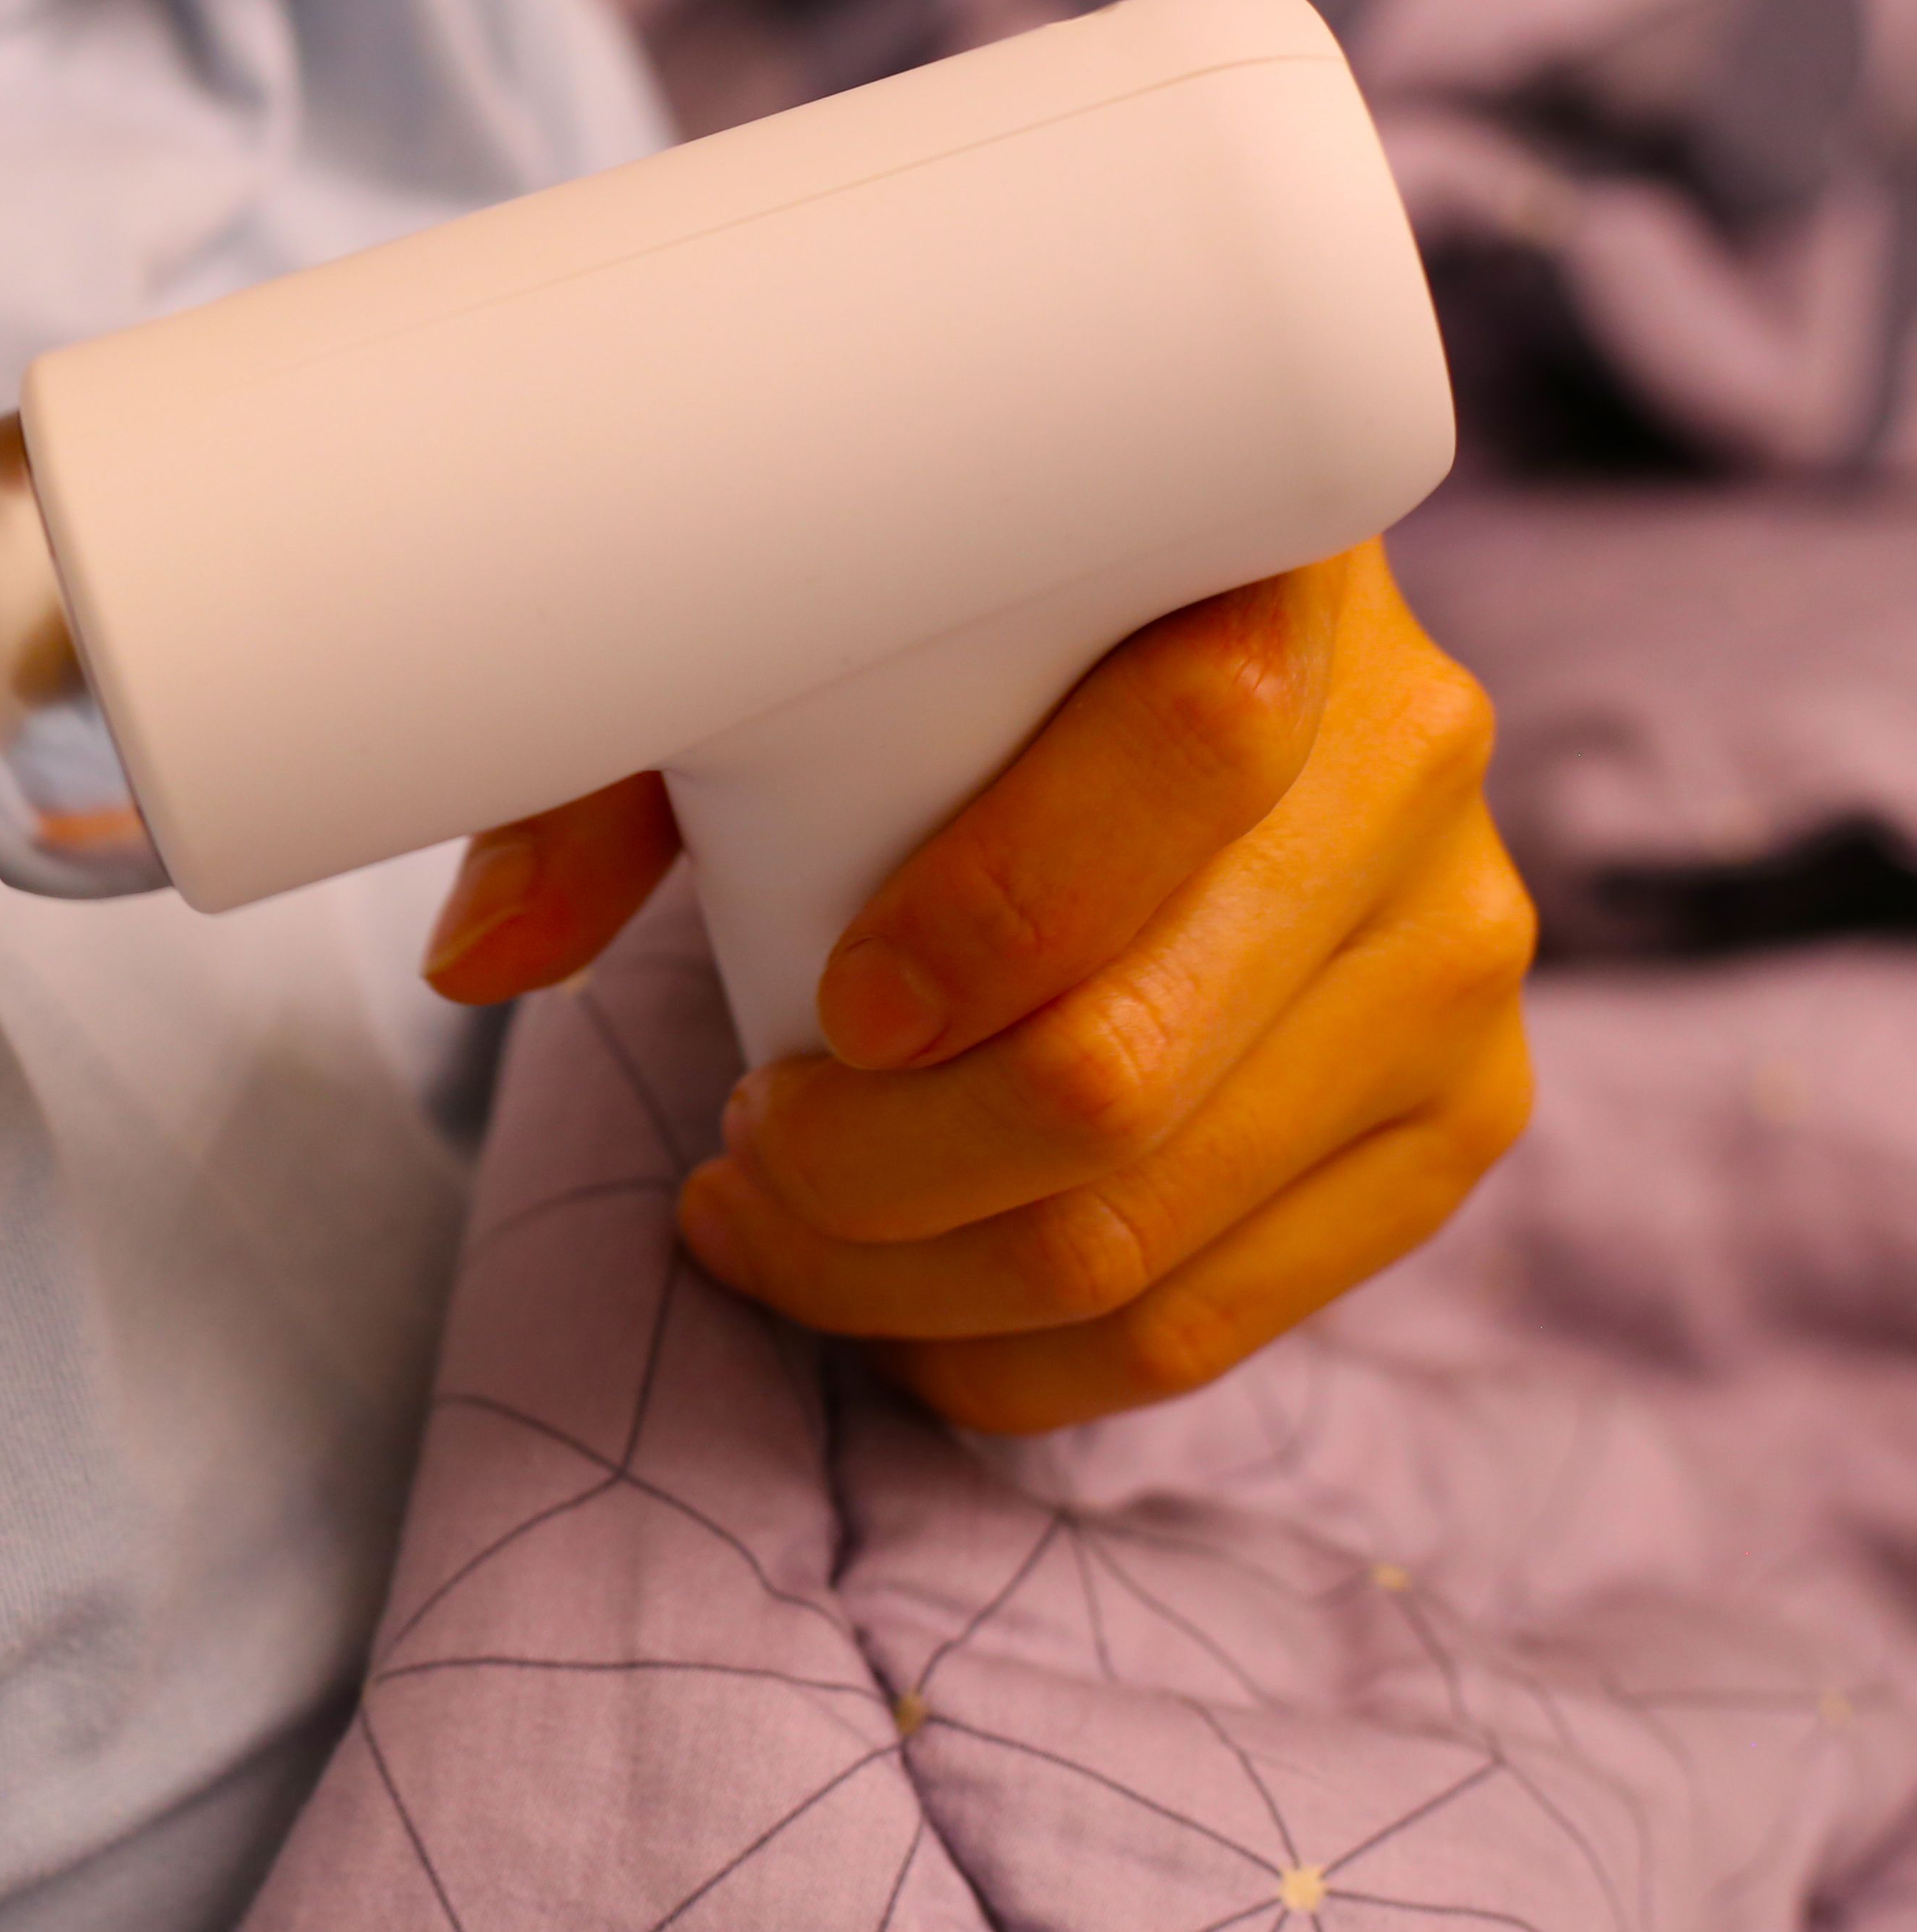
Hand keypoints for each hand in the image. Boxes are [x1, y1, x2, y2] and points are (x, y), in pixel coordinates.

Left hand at [421, 543, 1536, 1434]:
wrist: (1155, 644)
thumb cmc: (940, 641)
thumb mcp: (776, 645)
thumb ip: (616, 774)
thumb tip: (478, 961)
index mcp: (1272, 573)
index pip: (1182, 751)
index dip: (987, 916)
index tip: (828, 1009)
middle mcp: (1407, 761)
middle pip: (1128, 1062)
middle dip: (871, 1173)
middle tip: (737, 1151)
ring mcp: (1451, 954)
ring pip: (1150, 1228)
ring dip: (907, 1280)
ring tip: (774, 1222)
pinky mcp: (1452, 1114)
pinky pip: (1219, 1318)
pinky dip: (1015, 1358)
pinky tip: (891, 1313)